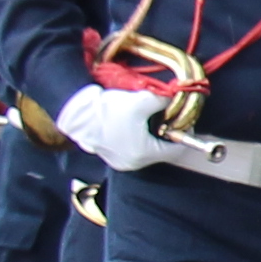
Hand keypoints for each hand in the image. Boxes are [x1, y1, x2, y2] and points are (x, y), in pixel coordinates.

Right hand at [56, 81, 173, 172]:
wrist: (76, 112)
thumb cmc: (109, 110)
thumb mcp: (142, 101)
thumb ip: (163, 101)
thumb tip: (174, 98)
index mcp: (144, 154)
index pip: (176, 149)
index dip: (183, 133)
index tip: (184, 119)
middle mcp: (133, 163)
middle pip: (160, 149)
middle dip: (166, 132)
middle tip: (168, 116)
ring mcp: (120, 161)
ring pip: (146, 148)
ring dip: (151, 133)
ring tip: (150, 117)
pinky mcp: (110, 155)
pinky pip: (131, 146)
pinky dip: (137, 136)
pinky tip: (134, 121)